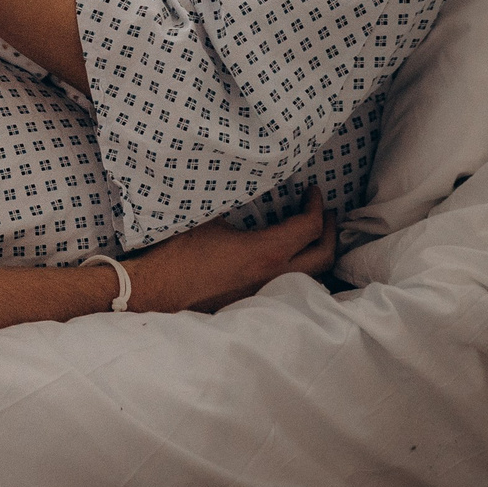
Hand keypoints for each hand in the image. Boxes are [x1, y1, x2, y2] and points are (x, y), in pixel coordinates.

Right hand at [121, 192, 335, 313]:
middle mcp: (275, 276)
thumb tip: (246, 184)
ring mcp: (266, 293)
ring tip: (311, 235)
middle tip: (323, 212)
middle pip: (324, 256)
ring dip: (318, 253)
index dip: (315, 205)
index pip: (309, 227)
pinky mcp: (254, 302)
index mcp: (267, 252)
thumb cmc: (181, 252)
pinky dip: (301, 268)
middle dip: (330, 230)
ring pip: (312, 276)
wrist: (157, 290)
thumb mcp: (210, 217)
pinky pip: (292, 285)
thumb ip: (236, 203)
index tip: (311, 191)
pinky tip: (289, 259)